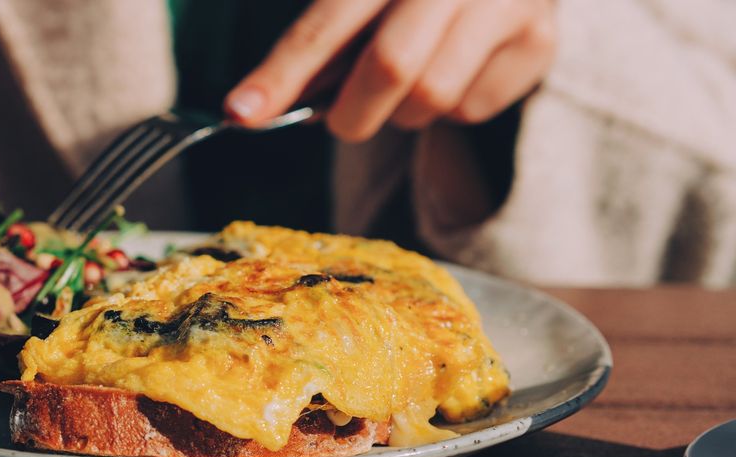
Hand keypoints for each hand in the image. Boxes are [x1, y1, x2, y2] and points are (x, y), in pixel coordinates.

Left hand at [224, 0, 555, 140]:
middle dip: (351, 112)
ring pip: (432, 97)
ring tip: (409, 79)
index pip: (328, 21)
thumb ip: (324, 37)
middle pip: (390, 67)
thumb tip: (260, 103)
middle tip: (342, 120)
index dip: (282, 73)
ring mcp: (508, 1)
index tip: (241, 113)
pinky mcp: (540, 40)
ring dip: (403, 111)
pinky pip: (471, 109)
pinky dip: (448, 107)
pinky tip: (455, 69)